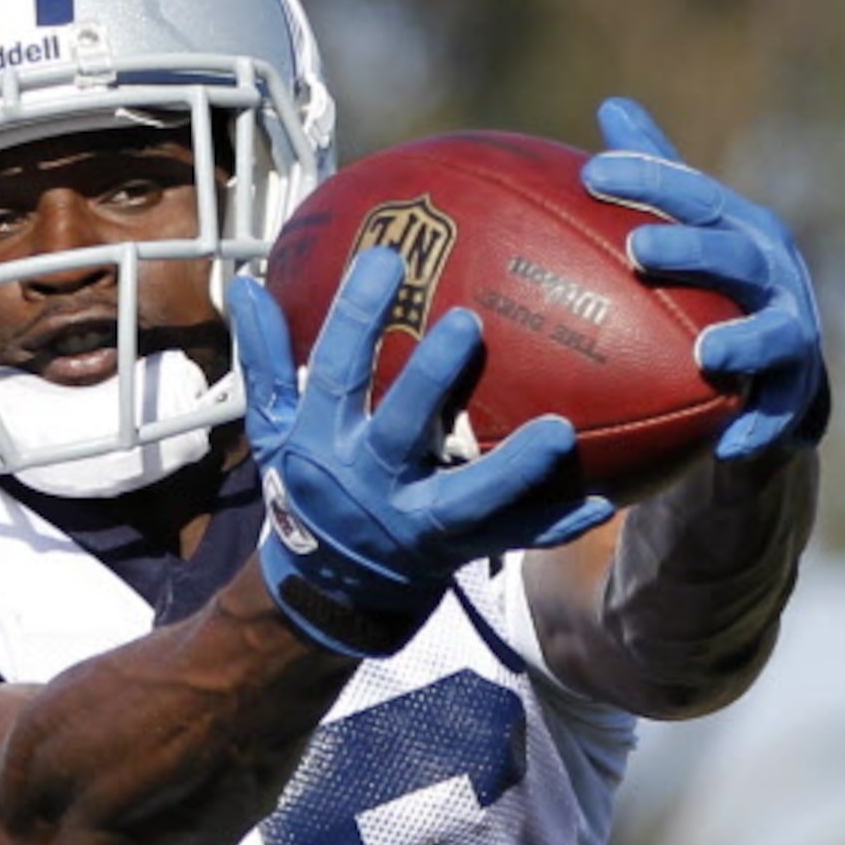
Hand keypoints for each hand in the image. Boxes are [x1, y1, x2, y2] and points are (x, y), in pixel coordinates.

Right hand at [235, 252, 612, 657]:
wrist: (327, 587)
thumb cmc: (308, 487)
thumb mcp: (272, 429)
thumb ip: (264, 360)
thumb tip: (244, 286)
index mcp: (322, 444)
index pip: (334, 374)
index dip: (355, 319)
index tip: (383, 258)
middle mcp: (367, 482)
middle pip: (397, 430)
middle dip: (429, 381)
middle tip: (466, 323)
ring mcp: (415, 522)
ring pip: (466, 498)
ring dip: (513, 469)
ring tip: (558, 433)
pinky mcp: (458, 550)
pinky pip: (512, 539)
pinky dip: (553, 525)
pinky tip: (600, 502)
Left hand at [582, 95, 827, 459]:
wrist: (759, 380)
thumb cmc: (707, 293)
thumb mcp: (684, 235)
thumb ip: (655, 178)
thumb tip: (613, 105)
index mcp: (739, 230)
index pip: (695, 193)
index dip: (650, 177)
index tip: (590, 171)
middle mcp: (773, 275)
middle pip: (737, 256)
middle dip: (695, 250)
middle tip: (639, 249)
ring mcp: (790, 334)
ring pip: (774, 336)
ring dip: (743, 345)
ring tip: (706, 356)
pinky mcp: (796, 396)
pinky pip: (779, 415)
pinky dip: (757, 428)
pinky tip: (727, 445)